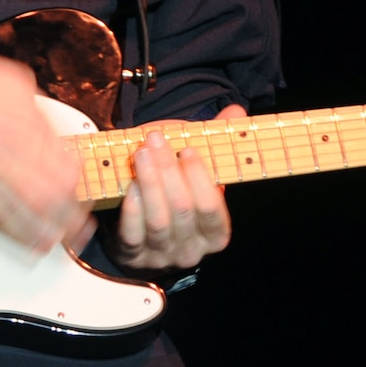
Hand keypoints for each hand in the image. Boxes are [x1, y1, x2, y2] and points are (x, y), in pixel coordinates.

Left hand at [103, 110, 238, 273]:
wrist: (142, 240)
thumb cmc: (174, 198)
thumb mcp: (196, 174)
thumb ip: (216, 143)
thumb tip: (236, 110)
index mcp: (215, 234)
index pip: (211, 208)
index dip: (199, 177)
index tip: (187, 149)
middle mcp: (192, 249)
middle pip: (182, 208)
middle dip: (168, 170)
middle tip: (155, 139)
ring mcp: (162, 254)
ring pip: (158, 220)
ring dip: (149, 182)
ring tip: (140, 154)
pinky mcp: (133, 256)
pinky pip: (133, 234)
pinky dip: (131, 208)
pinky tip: (129, 184)